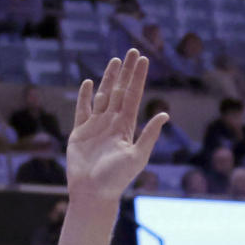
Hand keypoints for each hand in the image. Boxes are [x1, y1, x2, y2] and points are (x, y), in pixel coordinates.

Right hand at [66, 51, 166, 202]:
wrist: (92, 193)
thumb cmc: (116, 178)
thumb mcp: (137, 157)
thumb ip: (149, 135)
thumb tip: (165, 115)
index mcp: (126, 127)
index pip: (133, 95)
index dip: (138, 78)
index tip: (144, 60)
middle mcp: (112, 123)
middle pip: (120, 91)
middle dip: (126, 72)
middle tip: (132, 51)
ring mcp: (95, 126)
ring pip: (102, 96)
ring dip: (108, 78)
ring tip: (115, 61)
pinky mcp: (79, 132)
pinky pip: (82, 110)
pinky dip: (84, 97)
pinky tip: (88, 83)